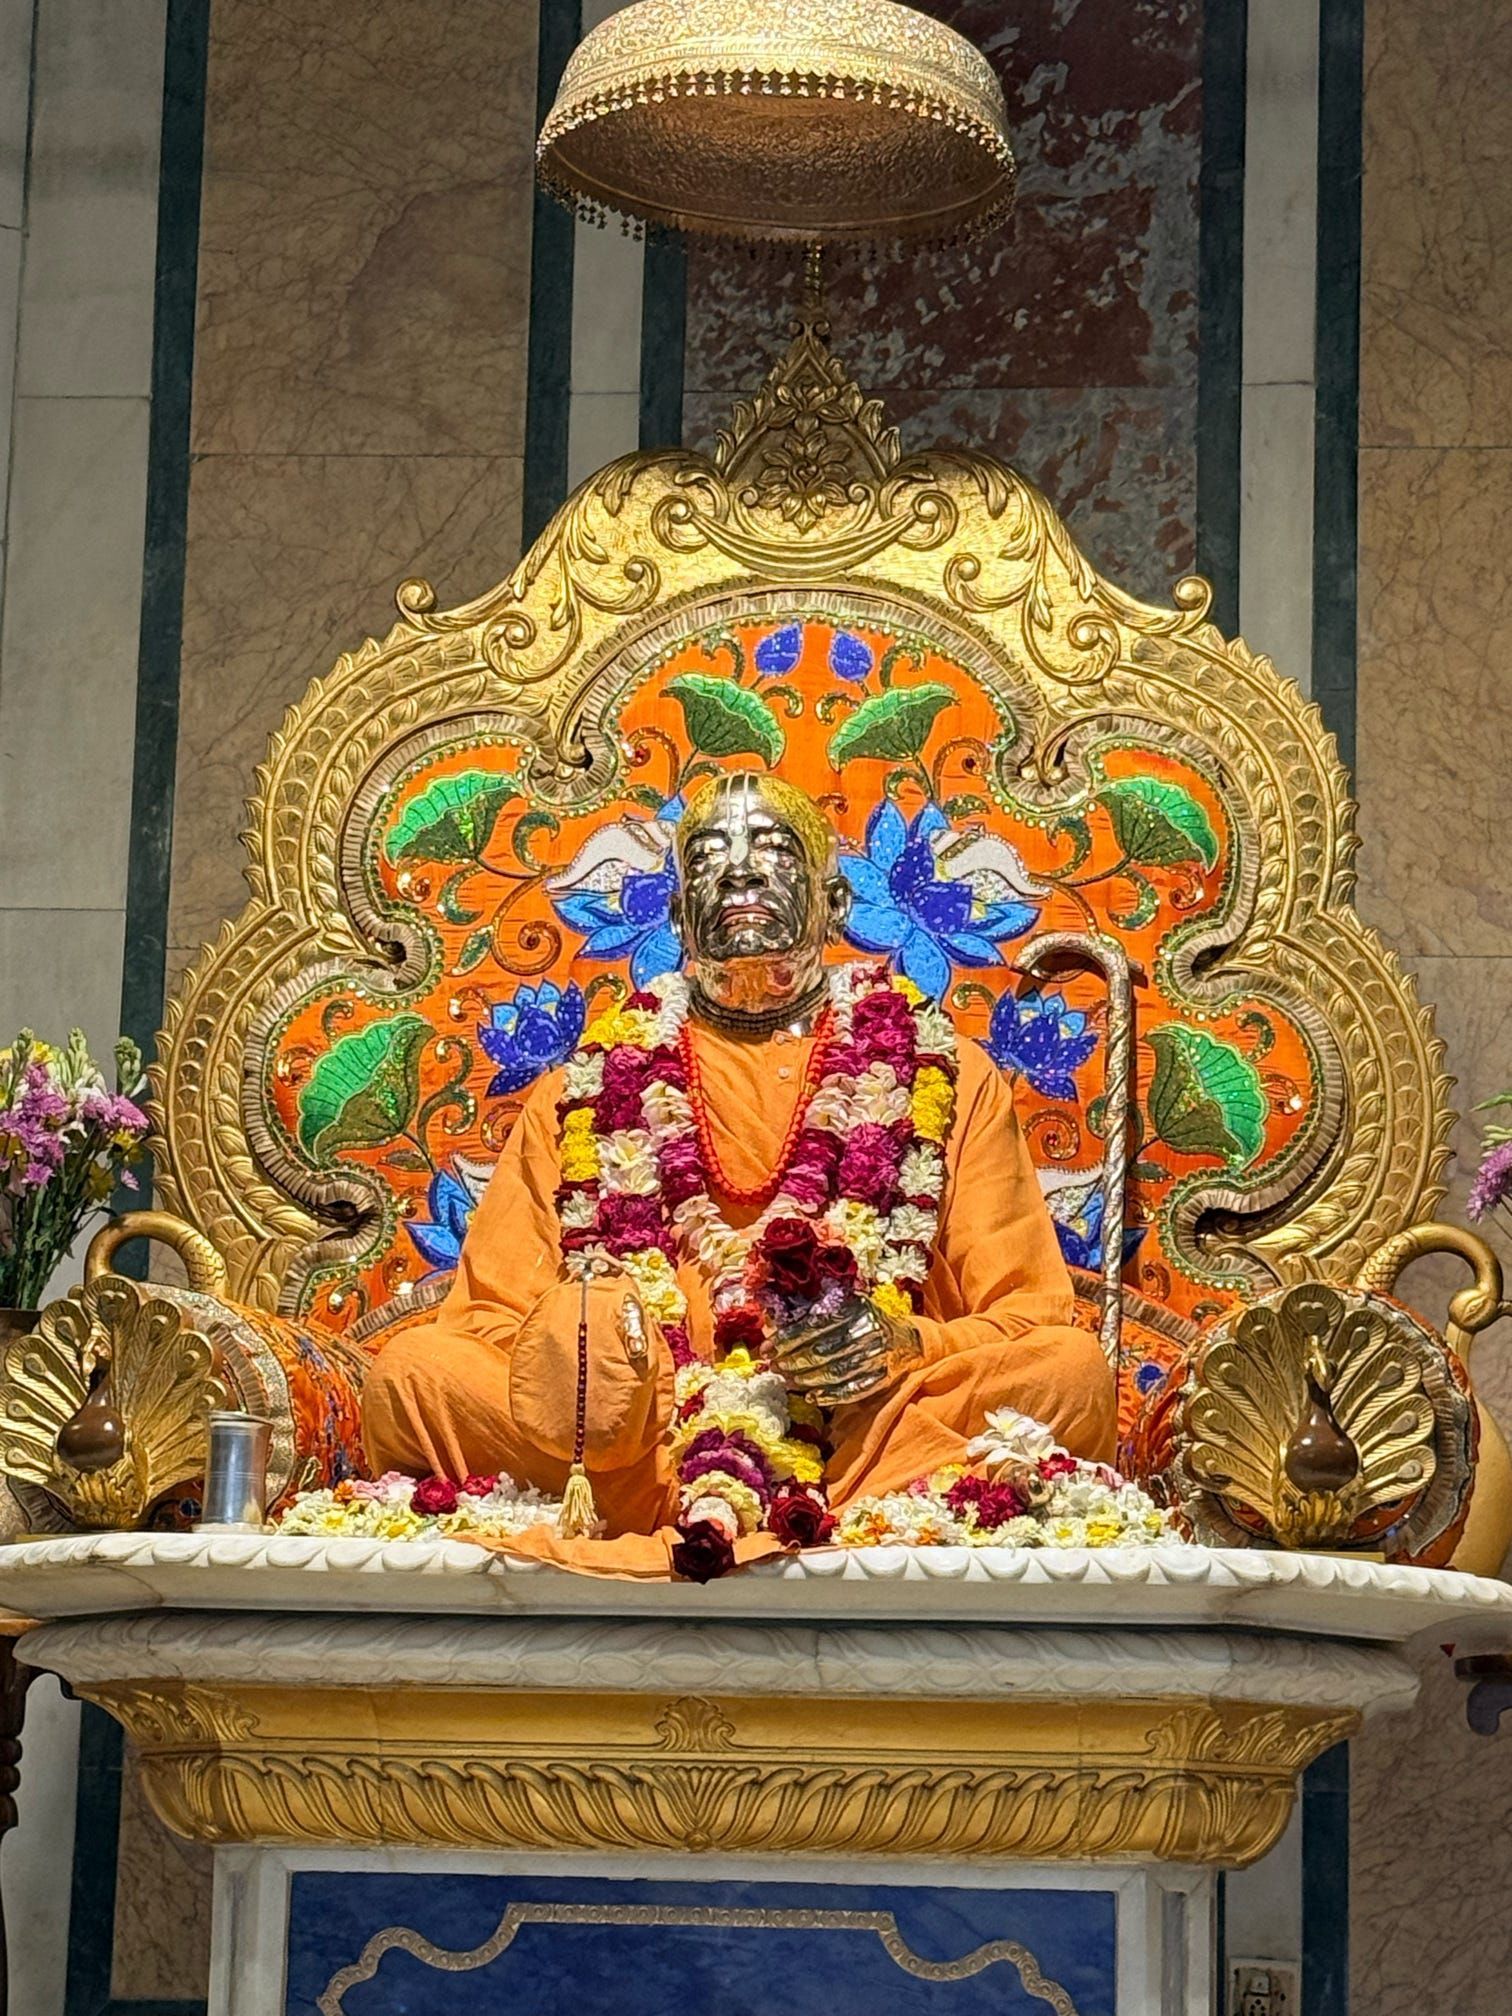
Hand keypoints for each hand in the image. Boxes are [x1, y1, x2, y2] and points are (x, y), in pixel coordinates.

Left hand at [769, 1296, 922, 1406]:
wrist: (907, 1339)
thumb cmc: (866, 1320)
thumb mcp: (847, 1306)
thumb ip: (818, 1313)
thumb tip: (776, 1328)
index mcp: (856, 1308)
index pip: (815, 1326)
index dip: (788, 1339)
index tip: (767, 1349)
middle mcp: (869, 1330)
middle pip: (823, 1350)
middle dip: (793, 1361)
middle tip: (774, 1368)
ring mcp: (878, 1355)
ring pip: (835, 1371)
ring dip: (807, 1379)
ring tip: (788, 1381)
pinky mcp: (883, 1376)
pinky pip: (853, 1389)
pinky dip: (830, 1395)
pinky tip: (812, 1397)